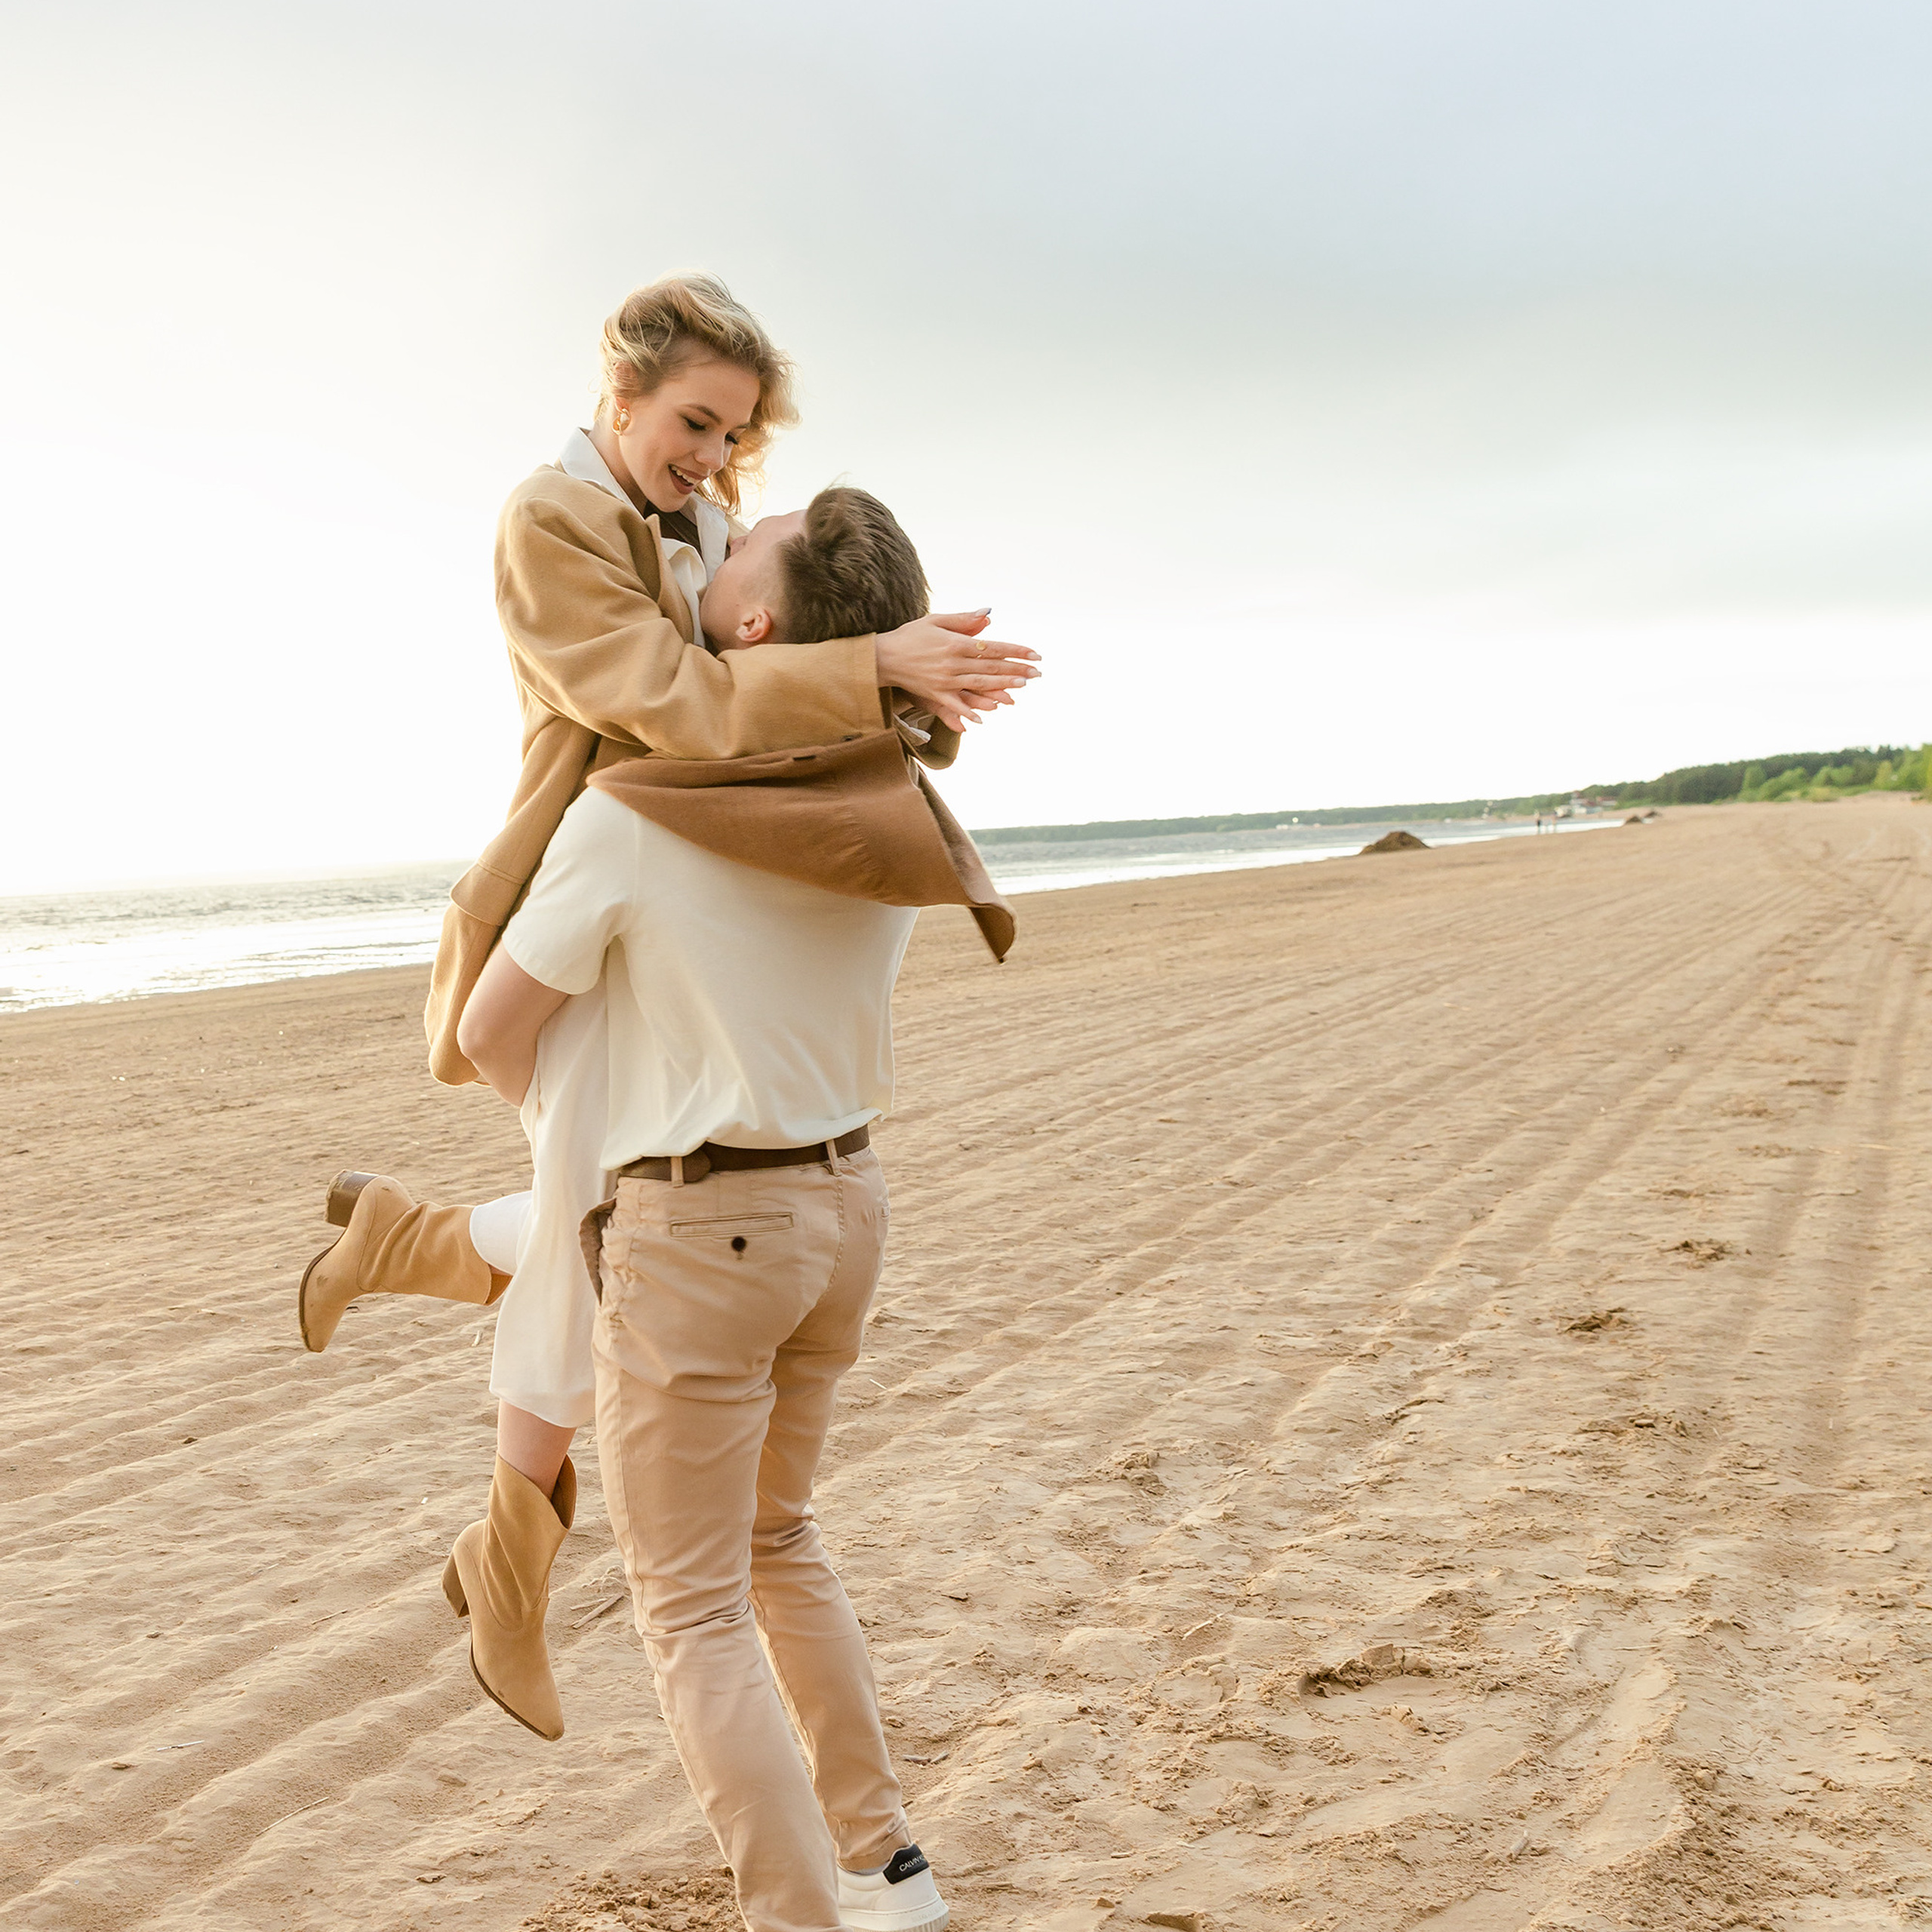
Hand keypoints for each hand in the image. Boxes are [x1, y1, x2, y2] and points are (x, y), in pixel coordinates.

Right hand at [874, 609, 1039, 732]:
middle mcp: (953, 662)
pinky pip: (955, 705)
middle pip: (991, 667)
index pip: (993, 647)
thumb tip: (989, 615)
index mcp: (956, 643)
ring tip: (1022, 686)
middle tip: (1037, 673)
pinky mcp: (935, 694)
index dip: (1016, 651)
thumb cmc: (911, 635)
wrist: (883, 655)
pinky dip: (969, 711)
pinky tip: (985, 717)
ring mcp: (944, 680)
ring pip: (979, 684)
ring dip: (1002, 687)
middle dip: (1017, 670)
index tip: (1035, 654)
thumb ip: (964, 620)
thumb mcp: (936, 620)